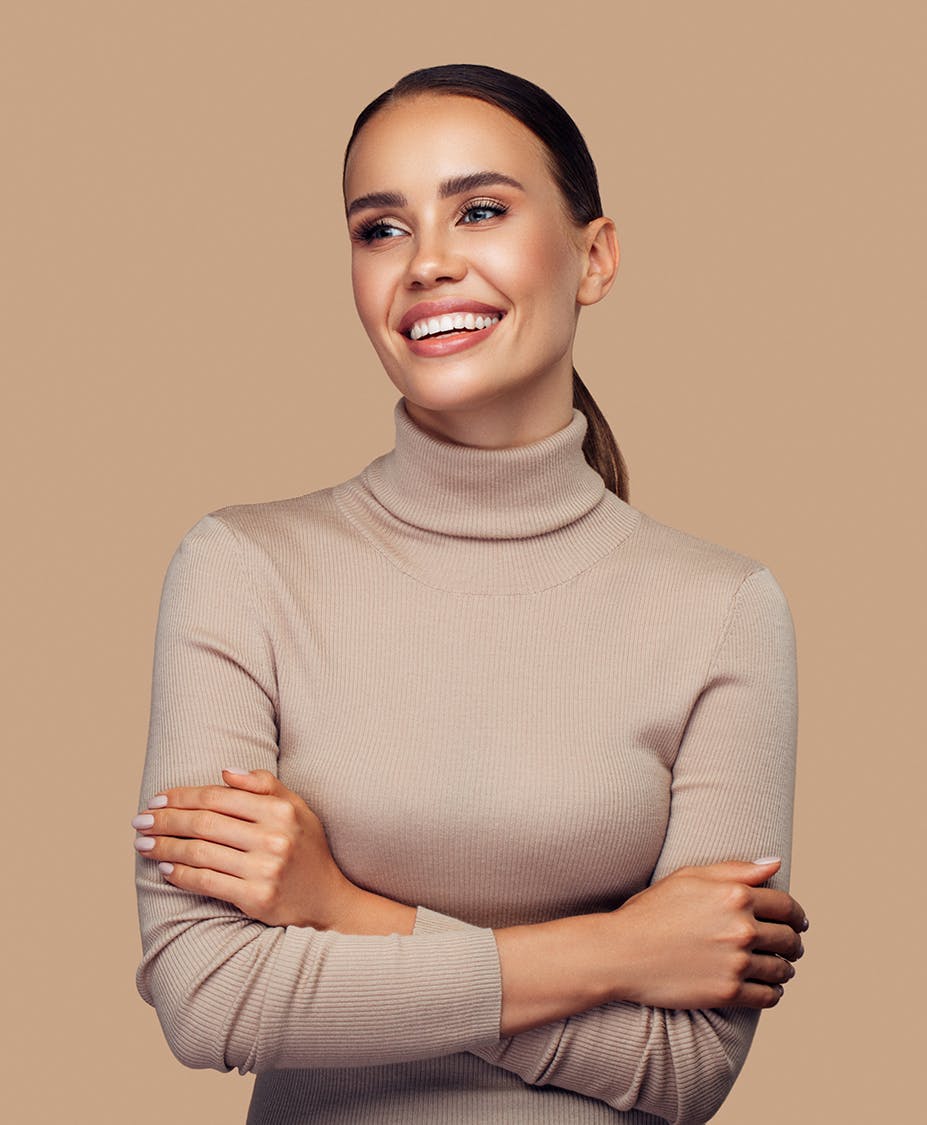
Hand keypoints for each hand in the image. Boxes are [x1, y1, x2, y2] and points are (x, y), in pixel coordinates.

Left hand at [132, 769, 353, 928]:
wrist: (328, 900)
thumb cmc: (307, 849)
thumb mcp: (297, 808)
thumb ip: (264, 786)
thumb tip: (224, 772)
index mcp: (281, 810)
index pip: (218, 797)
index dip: (182, 796)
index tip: (156, 799)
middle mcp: (274, 837)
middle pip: (204, 823)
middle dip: (165, 820)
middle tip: (140, 821)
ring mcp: (265, 869)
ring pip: (200, 852)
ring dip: (165, 847)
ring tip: (143, 845)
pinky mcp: (257, 898)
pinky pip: (207, 882)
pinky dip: (181, 875)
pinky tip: (165, 869)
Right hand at [603, 858, 806, 1009]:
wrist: (622, 951)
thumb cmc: (652, 910)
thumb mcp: (689, 877)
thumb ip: (736, 869)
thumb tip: (775, 864)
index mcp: (735, 895)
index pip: (787, 907)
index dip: (797, 915)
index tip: (798, 923)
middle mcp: (742, 928)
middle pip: (789, 940)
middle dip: (794, 943)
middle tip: (791, 948)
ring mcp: (736, 962)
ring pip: (782, 970)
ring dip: (785, 969)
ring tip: (780, 968)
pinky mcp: (728, 992)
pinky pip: (769, 996)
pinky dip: (774, 992)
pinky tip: (768, 988)